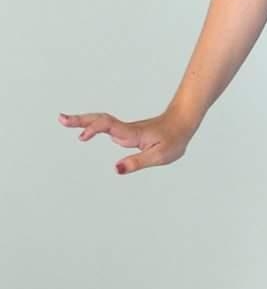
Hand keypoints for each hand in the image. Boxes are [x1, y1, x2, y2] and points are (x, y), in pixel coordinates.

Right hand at [57, 109, 196, 174]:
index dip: (95, 129)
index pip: (110, 127)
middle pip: (101, 120)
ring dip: (83, 121)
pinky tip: (84, 130)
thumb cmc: (174, 139)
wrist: (183, 123)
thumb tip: (115, 169)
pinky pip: (106, 126)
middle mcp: (127, 129)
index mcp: (133, 133)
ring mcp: (126, 129)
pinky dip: (93, 126)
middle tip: (61, 118)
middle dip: (81, 120)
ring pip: (102, 122)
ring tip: (64, 121)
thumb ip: (136, 162)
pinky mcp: (126, 132)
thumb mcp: (159, 156)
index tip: (82, 136)